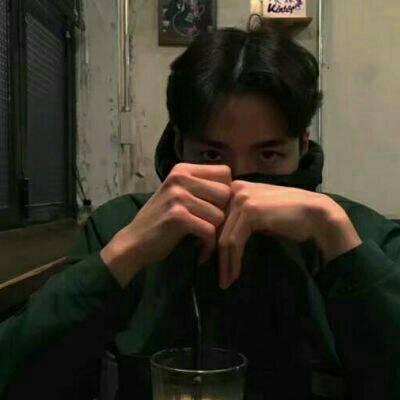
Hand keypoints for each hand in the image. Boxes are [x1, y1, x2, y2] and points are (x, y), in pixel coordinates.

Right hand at [101, 163, 231, 286]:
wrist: (134, 242)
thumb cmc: (161, 220)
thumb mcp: (178, 194)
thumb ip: (201, 187)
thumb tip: (236, 189)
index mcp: (183, 169)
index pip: (225, 172)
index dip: (226, 193)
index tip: (215, 209)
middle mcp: (180, 178)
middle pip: (226, 193)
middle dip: (222, 214)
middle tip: (210, 227)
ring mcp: (178, 196)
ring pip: (219, 214)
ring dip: (215, 233)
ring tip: (203, 240)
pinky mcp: (178, 216)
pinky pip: (209, 230)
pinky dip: (208, 246)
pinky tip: (201, 251)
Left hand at [218, 180, 361, 288]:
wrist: (317, 215)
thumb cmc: (289, 217)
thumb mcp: (258, 215)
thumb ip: (238, 220)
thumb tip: (219, 239)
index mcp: (236, 186)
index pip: (215, 216)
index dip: (210, 239)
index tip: (208, 258)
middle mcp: (235, 188)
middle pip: (216, 227)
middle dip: (212, 253)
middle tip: (213, 273)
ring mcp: (242, 198)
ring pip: (223, 237)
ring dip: (223, 263)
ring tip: (224, 281)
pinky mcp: (250, 211)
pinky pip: (233, 241)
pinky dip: (232, 261)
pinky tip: (232, 275)